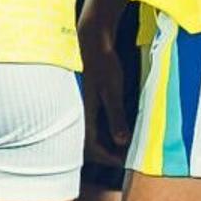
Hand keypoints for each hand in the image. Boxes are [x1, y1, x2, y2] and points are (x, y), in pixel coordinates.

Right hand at [79, 12, 138, 157]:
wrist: (91, 39)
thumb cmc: (102, 63)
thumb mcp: (112, 90)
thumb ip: (116, 116)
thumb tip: (121, 141)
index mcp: (83, 113)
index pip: (91, 146)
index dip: (108, 157)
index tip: (123, 160)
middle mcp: (77, 111)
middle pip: (86, 143)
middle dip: (104, 152)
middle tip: (122, 155)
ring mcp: (78, 104)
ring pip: (86, 132)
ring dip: (102, 141)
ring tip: (120, 143)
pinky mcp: (82, 98)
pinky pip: (87, 121)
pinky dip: (100, 129)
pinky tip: (112, 125)